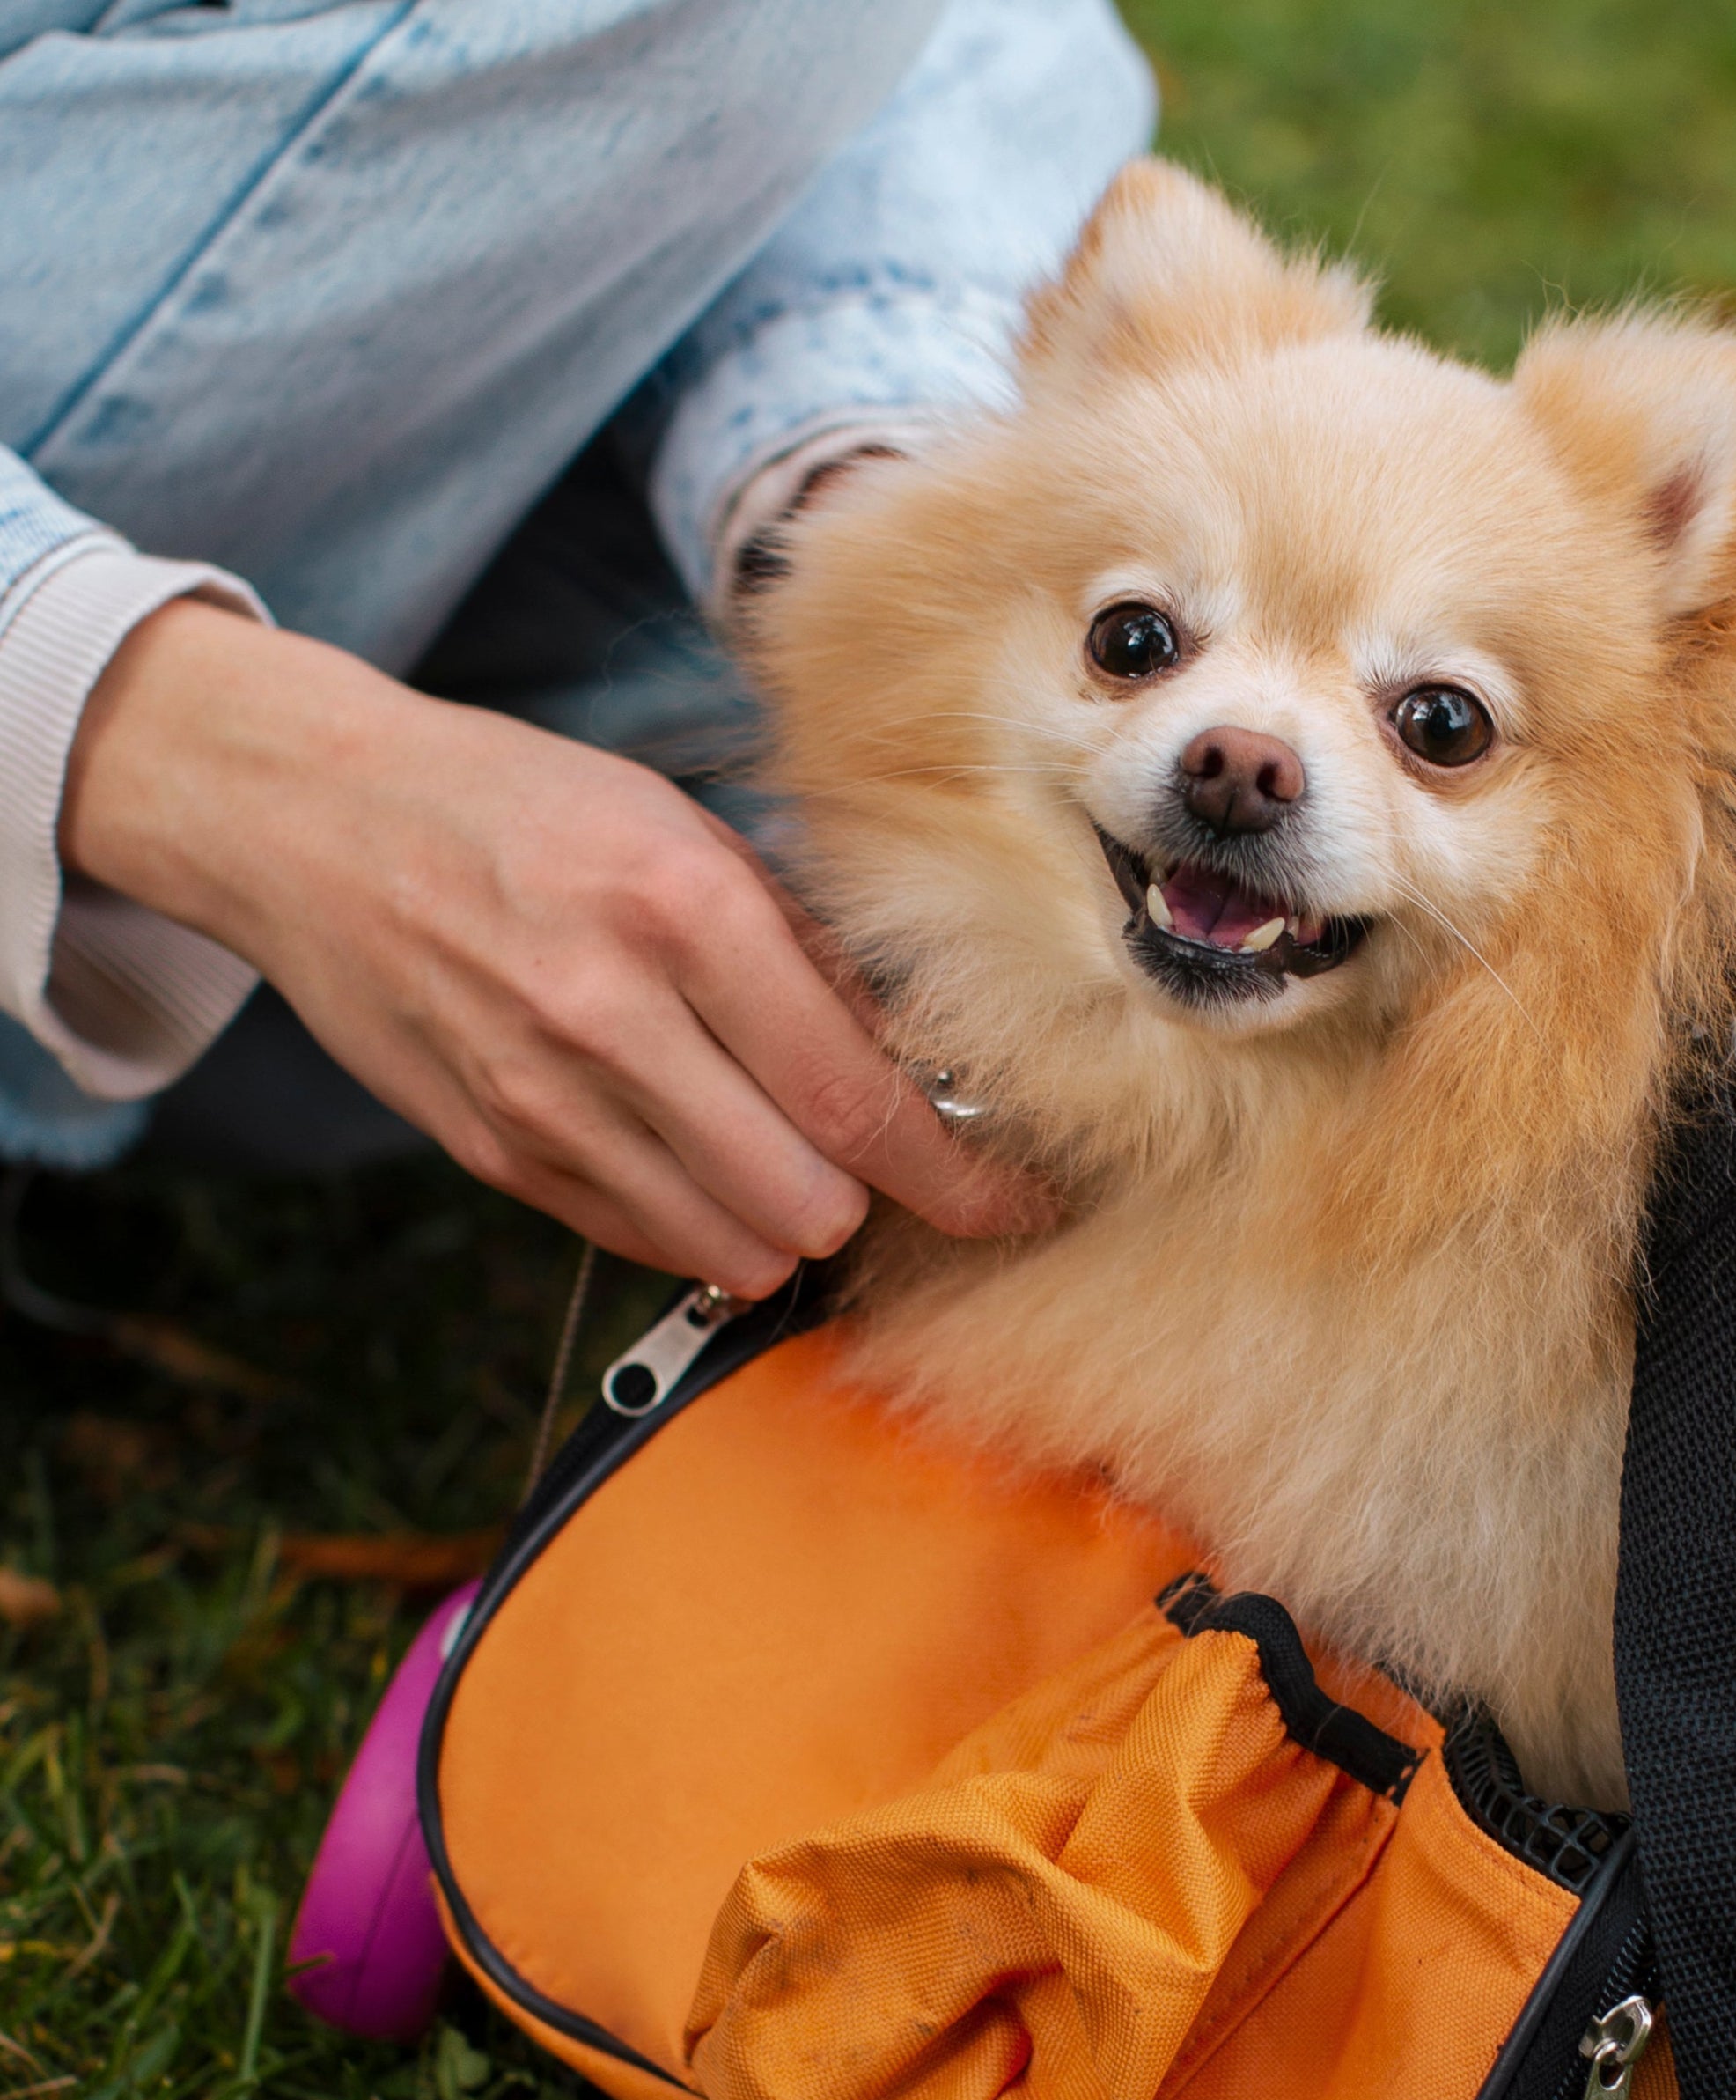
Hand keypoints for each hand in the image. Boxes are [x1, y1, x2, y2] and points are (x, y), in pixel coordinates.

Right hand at [60, 600, 1047, 1290]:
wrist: (311, 817)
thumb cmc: (525, 811)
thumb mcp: (689, 838)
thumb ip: (811, 959)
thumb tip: (930, 1072)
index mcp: (681, 911)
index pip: (858, 1101)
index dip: (960, 1178)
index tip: (1018, 1203)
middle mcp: (607, 1015)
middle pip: (809, 1201)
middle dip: (870, 1201)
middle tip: (882, 1160)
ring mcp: (539, 1096)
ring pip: (733, 1246)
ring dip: (788, 1223)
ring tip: (788, 1157)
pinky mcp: (492, 1152)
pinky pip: (645, 1241)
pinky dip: (703, 1225)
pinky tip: (700, 1158)